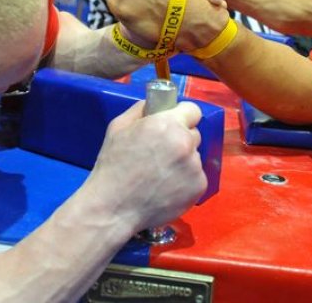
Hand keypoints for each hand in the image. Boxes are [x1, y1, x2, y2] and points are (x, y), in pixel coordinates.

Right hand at [85, 100, 205, 231]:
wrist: (113, 207)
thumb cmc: (112, 165)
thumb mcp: (118, 128)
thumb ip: (141, 109)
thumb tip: (156, 103)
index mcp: (167, 124)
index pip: (193, 109)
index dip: (182, 116)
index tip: (172, 124)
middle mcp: (186, 143)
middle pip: (194, 133)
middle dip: (181, 138)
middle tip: (161, 152)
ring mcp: (195, 167)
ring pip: (194, 156)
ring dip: (183, 161)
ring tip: (160, 174)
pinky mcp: (199, 187)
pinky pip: (196, 176)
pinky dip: (185, 180)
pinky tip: (166, 187)